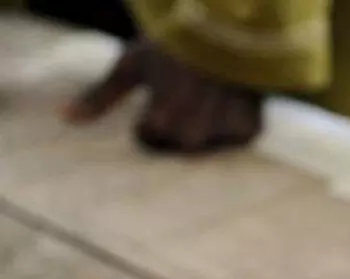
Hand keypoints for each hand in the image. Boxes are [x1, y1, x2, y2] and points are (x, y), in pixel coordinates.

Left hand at [64, 40, 262, 153]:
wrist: (229, 28)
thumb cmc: (173, 44)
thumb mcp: (131, 65)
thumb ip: (100, 96)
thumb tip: (64, 118)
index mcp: (159, 121)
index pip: (146, 139)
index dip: (148, 116)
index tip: (159, 91)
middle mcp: (191, 134)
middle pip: (175, 143)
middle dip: (177, 122)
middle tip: (185, 91)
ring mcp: (221, 134)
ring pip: (204, 143)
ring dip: (203, 124)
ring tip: (207, 94)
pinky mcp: (248, 131)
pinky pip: (232, 139)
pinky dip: (230, 124)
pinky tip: (228, 99)